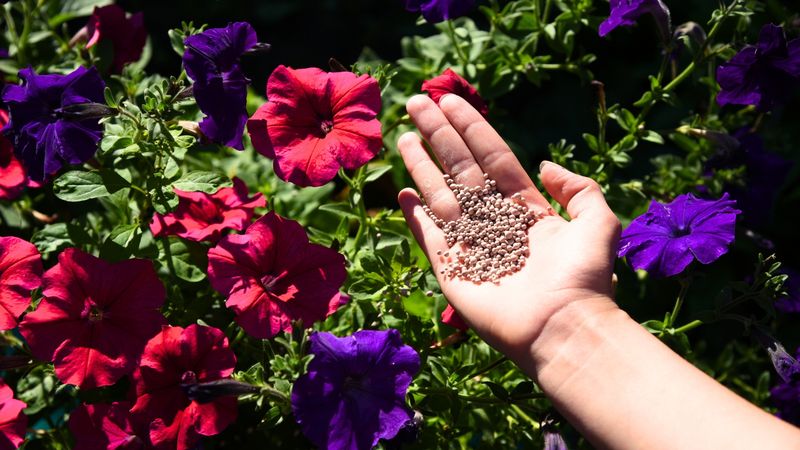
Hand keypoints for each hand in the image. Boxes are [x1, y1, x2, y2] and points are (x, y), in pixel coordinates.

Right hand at [397, 94, 621, 362]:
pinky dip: (414, 216)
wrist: (562, 327)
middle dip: (439, 135)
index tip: (451, 101)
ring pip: (440, 195)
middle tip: (417, 102)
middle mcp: (496, 222)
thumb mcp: (597, 221)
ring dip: (421, 165)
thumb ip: (578, 188)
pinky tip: (402, 193)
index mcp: (527, 209)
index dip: (472, 128)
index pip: (493, 158)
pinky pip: (429, 236)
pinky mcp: (452, 269)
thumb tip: (547, 165)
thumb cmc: (582, 276)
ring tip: (403, 136)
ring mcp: (471, 244)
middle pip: (461, 169)